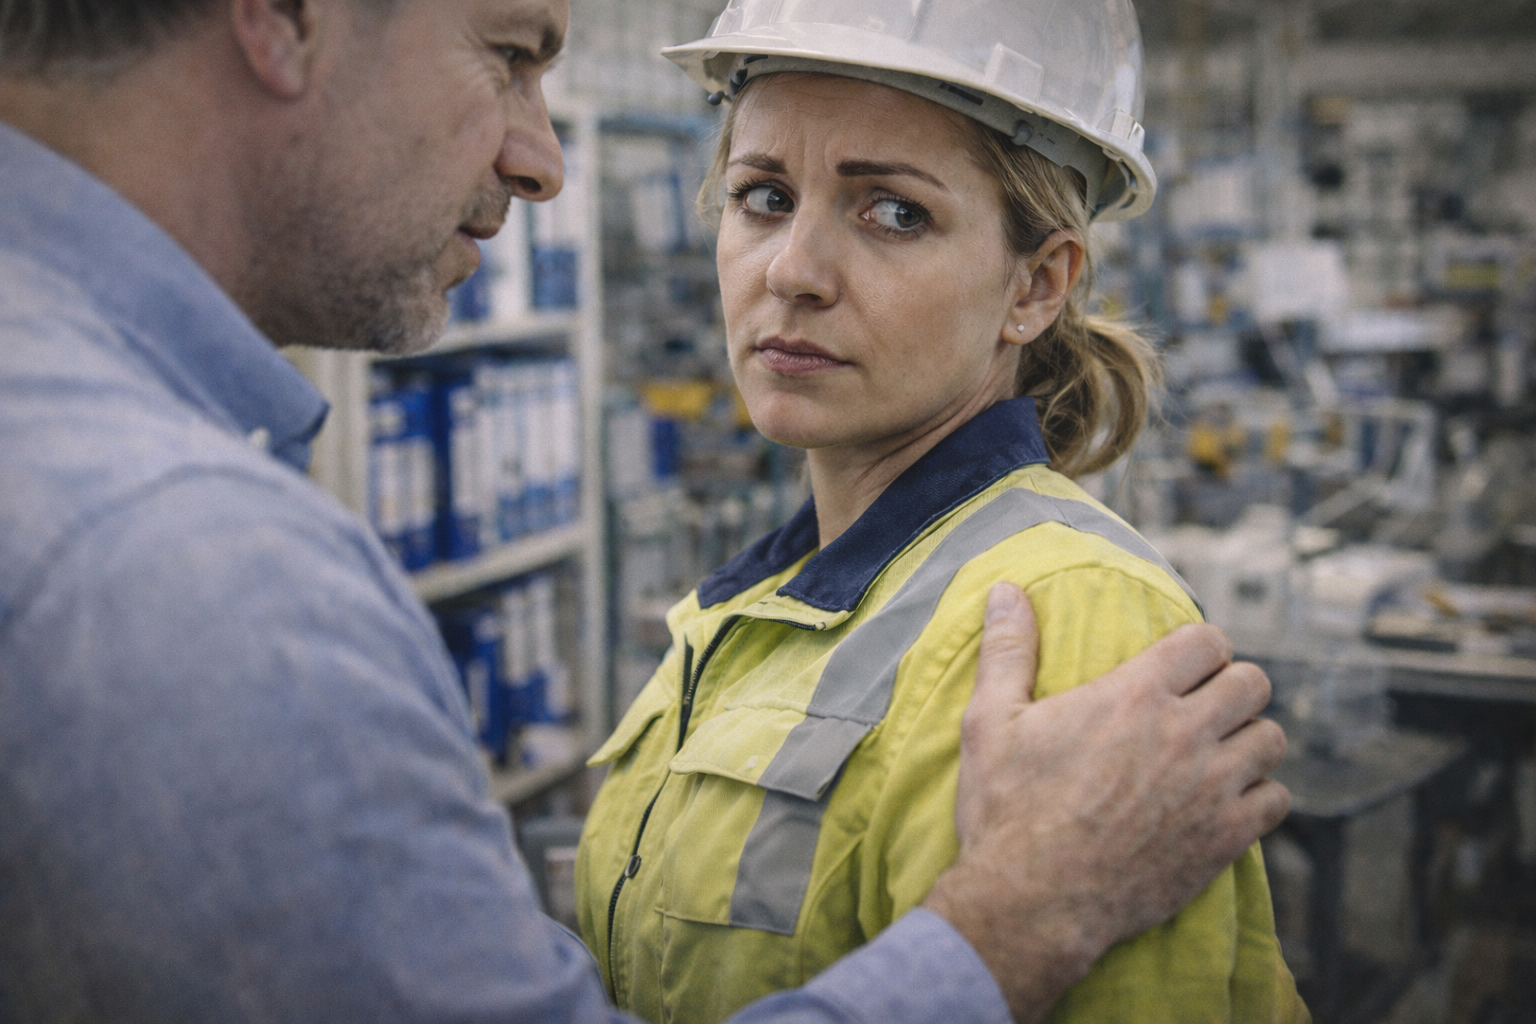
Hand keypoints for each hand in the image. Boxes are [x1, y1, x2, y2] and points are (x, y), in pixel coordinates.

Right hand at [922, 583, 1287, 1022]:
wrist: (1031, 902)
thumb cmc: (1006, 808)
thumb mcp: (990, 721)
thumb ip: (1007, 650)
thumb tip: (1006, 590)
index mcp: (1134, 695)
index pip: (1208, 641)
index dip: (1201, 647)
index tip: (1185, 664)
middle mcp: (1184, 734)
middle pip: (1252, 683)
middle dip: (1231, 685)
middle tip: (1202, 705)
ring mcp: (1211, 789)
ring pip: (1271, 739)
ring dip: (1249, 739)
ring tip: (1219, 750)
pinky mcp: (1224, 840)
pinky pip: (1276, 800)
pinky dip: (1258, 796)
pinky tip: (1227, 801)